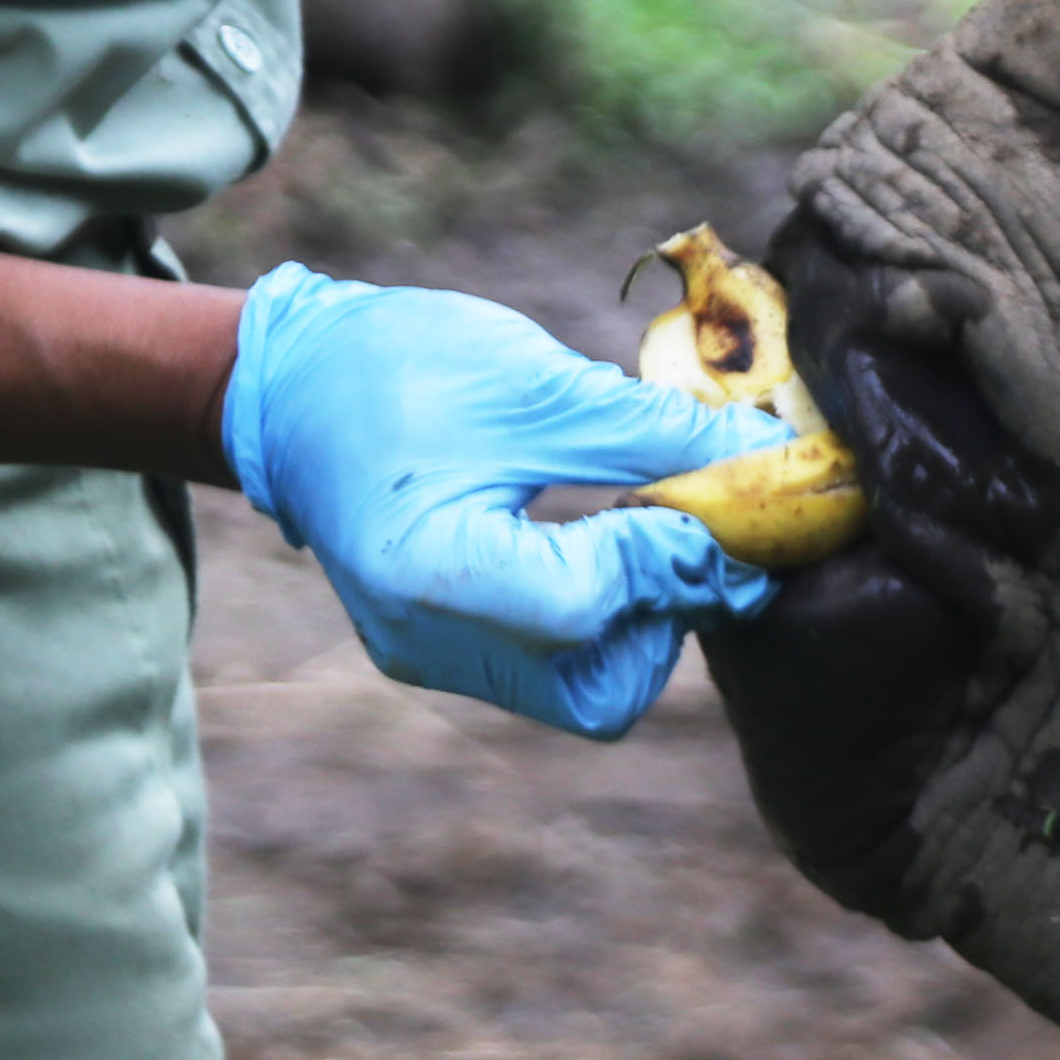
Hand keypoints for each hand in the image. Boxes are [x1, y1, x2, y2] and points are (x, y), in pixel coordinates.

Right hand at [222, 266, 786, 740]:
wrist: (290, 387)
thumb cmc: (398, 366)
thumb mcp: (534, 382)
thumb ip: (653, 433)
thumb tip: (770, 459)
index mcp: (431, 570)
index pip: (592, 605)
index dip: (674, 556)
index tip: (725, 497)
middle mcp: (428, 640)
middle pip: (605, 688)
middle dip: (671, 608)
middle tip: (696, 525)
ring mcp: (432, 657)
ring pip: (586, 693)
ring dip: (643, 620)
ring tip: (648, 527)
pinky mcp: (442, 652)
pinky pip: (549, 668)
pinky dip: (600, 618)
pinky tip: (607, 540)